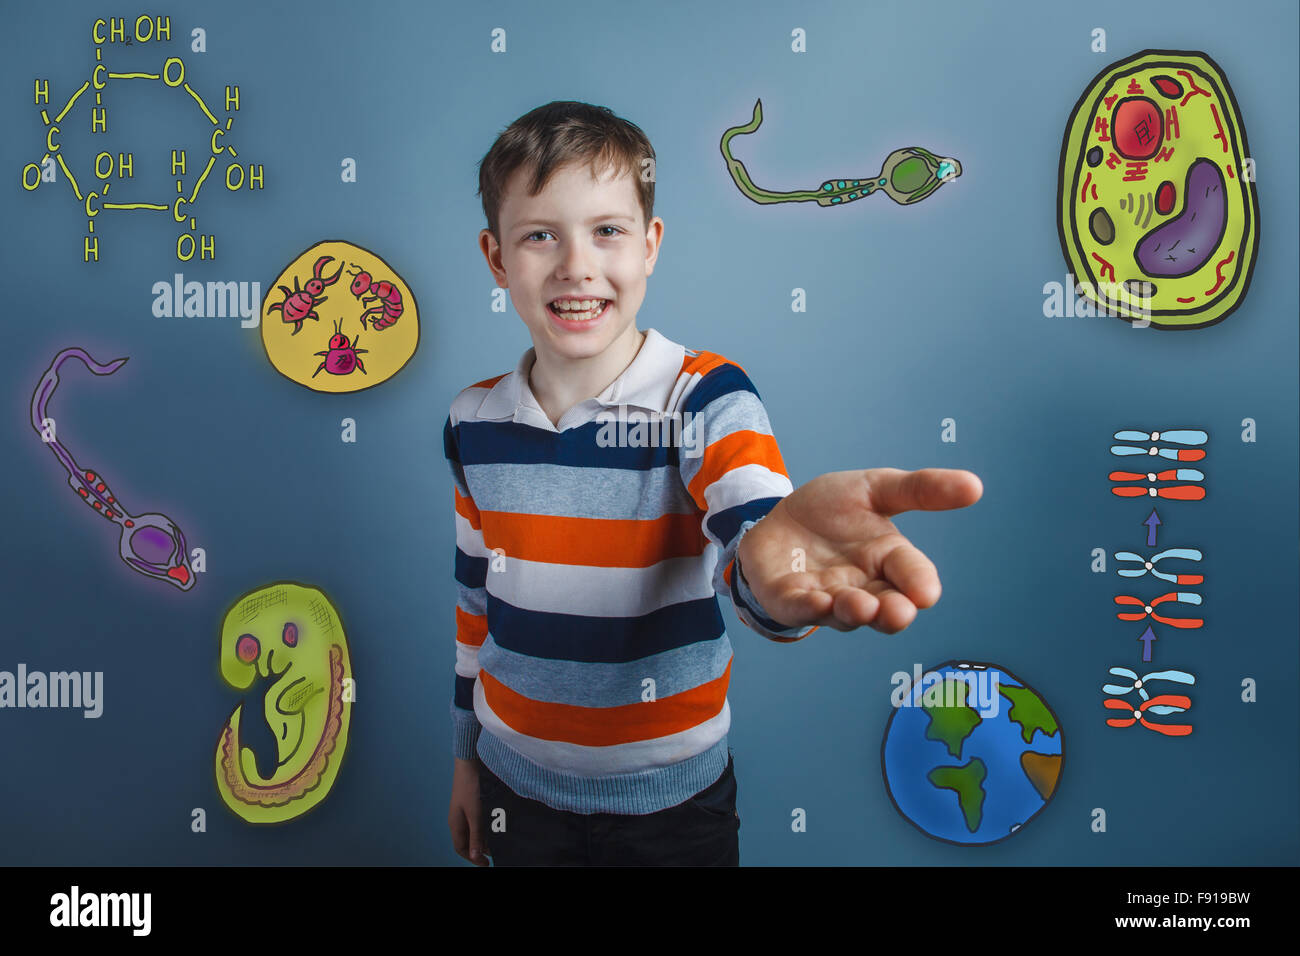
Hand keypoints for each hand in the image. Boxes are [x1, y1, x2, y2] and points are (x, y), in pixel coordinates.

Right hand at [449, 756, 489, 865]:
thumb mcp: (475, 813)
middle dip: (479, 849)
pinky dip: (486, 826)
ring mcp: (465, 811)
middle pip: (467, 841)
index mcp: (455, 824)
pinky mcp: (472, 803)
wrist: (470, 762)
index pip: (461, 848)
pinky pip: (478, 821)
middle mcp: (459, 819)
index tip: (487, 864)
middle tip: (495, 854)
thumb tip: (475, 855)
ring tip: (499, 842)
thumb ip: (476, 835)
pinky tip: (497, 826)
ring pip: (474, 831)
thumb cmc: (471, 786)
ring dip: (484, 838)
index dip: (472, 858)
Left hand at [736, 468, 981, 633]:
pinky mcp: (789, 600)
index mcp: (888, 559)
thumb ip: (919, 489)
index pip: (912, 574)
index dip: (919, 584)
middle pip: (885, 607)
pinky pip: (800, 609)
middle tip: (898, 611)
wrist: (779, 517)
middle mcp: (863, 586)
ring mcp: (826, 597)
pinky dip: (809, 607)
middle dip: (893, 613)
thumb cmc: (833, 509)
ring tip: (861, 605)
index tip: (926, 593)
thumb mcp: (875, 488)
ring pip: (845, 614)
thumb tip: (975, 486)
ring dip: (854, 611)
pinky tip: (818, 601)